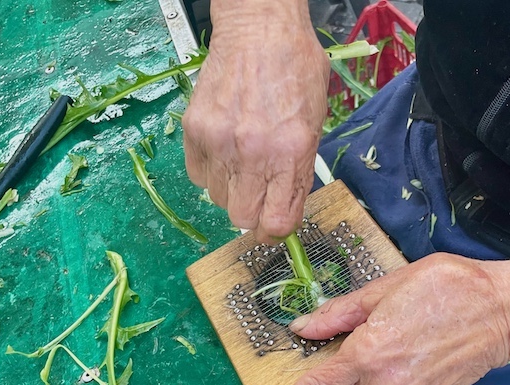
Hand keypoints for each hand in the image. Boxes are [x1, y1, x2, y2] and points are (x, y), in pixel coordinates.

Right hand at [183, 1, 329, 242]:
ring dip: (231, 190)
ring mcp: (219, 142)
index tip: (276, 224)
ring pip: (218, 200)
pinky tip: (224, 150)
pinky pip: (198, 176)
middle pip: (242, 219)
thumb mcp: (315, 123)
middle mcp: (253, 153)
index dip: (277, 230)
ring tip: (242, 161)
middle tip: (259, 194)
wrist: (259, 29)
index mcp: (291, 151)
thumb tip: (286, 208)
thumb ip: (299, 170)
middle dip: (253, 213)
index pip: (277, 222)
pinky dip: (210, 172)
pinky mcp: (195, 131)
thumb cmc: (295, 69)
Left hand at [263, 236, 509, 384]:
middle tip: (357, 349)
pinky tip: (418, 357)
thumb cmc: (445, 288)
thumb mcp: (385, 288)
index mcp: (368, 352)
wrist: (502, 312)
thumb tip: (304, 328)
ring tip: (398, 345)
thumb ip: (339, 314)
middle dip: (339, 382)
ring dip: (369, 383)